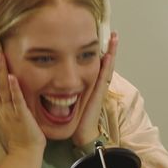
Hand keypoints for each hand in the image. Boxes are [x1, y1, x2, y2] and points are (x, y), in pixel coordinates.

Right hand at [0, 52, 44, 153]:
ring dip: (0, 71)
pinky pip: (17, 100)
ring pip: (2, 88)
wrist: (26, 150)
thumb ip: (3, 102)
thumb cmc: (19, 132)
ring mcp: (10, 111)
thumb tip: (2, 88)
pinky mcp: (22, 114)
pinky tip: (13, 76)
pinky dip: (14, 88)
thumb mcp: (7, 114)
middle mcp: (0, 108)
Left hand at [72, 31, 117, 146]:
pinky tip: (107, 55)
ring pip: (107, 67)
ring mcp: (100, 88)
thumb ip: (65, 89)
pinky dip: (107, 66)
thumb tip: (52, 81)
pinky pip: (104, 76)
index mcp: (91, 85)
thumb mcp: (69, 99)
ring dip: (112, 53)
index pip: (97, 64)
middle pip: (106, 63)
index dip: (101, 52)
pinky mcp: (99, 93)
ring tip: (115, 39)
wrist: (83, 133)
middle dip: (110, 48)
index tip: (100, 38)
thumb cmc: (76, 118)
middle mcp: (98, 85)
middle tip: (114, 34)